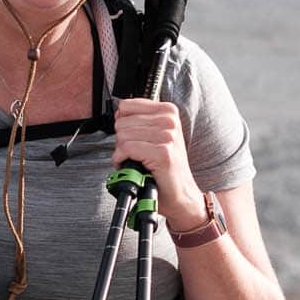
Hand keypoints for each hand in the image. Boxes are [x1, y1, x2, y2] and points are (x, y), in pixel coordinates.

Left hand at [111, 97, 206, 230]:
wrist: (180, 194)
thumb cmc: (165, 168)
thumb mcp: (155, 135)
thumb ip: (138, 119)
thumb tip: (118, 112)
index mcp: (168, 111)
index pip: (126, 106)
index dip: (123, 124)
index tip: (133, 137)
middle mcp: (170, 121)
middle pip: (122, 122)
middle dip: (123, 141)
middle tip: (137, 153)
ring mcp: (168, 136)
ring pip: (123, 136)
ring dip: (123, 153)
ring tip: (137, 160)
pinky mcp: (163, 152)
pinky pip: (127, 149)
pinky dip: (122, 160)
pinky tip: (134, 166)